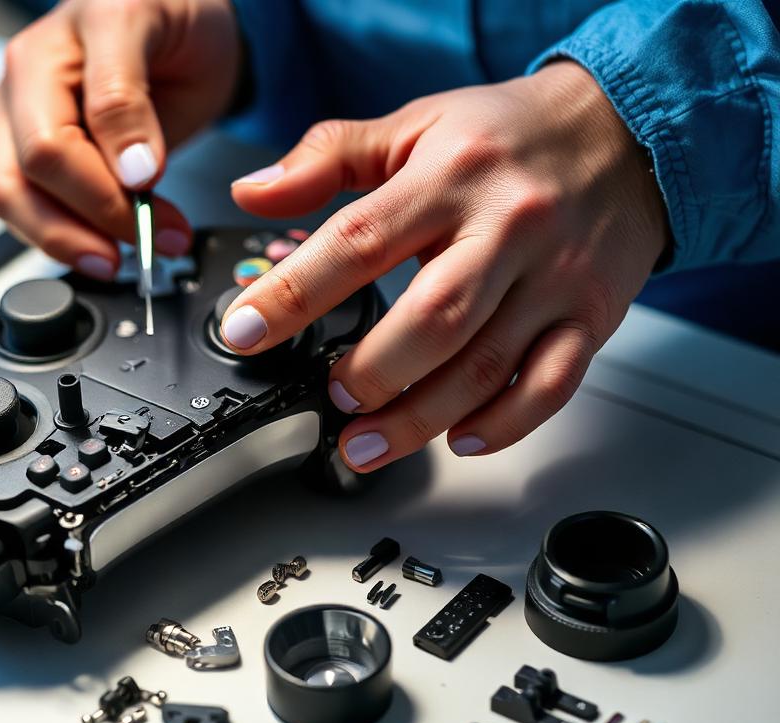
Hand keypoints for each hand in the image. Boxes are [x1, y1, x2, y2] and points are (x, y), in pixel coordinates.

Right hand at [0, 0, 240, 277]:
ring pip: (12, 205)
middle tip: (148, 244)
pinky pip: (28, 212)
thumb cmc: (163, 13)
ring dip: (69, 243)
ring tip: (122, 257)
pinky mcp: (25, 158)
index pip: (49, 147)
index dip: (101, 191)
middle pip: (20, 184)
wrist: (174, 19)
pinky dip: (67, 238)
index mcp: (41, 57)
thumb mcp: (150, 32)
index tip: (153, 203)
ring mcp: (14, 126)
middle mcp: (17, 93)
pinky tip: (106, 245)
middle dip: (86, 226)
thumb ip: (127, 100)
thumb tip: (130, 173)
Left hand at [222, 62, 670, 470]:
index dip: (293, 293)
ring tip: (364, 444)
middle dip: (372, 373)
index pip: (358, 240)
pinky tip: (458, 440)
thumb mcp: (415, 125)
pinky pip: (550, 386)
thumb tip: (252, 191)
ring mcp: (555, 278)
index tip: (244, 332)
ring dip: (419, 419)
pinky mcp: (592, 317)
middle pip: (433, 318)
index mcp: (451, 176)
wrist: (632, 130)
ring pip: (485, 366)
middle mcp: (508, 228)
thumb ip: (328, 157)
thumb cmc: (510, 136)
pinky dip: (503, 425)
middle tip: (331, 399)